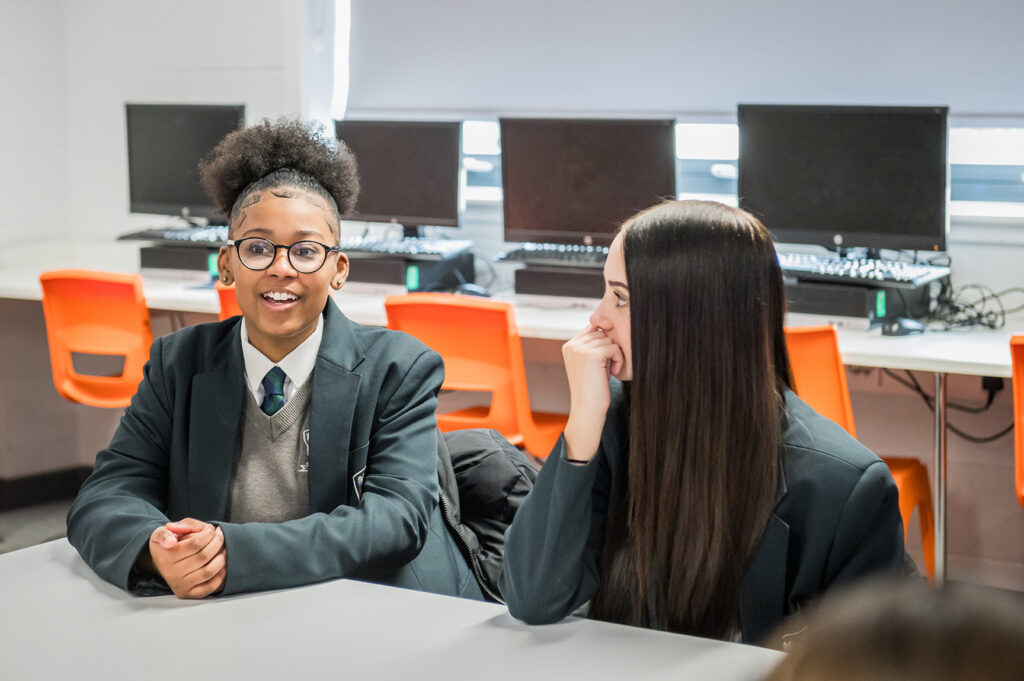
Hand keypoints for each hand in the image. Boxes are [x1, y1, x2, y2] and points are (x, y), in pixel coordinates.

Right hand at [147, 518, 226, 598]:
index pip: (195, 543)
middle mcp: (171, 573)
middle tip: (220, 535)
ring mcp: (179, 585)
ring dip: (221, 558)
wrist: (159, 561)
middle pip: (203, 556)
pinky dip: (220, 576)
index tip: (211, 529)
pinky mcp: (186, 593)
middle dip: (217, 542)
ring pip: (208, 571)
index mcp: (166, 555)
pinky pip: (208, 587)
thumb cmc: (168, 542)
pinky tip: (222, 565)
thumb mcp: (166, 529)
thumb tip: (171, 540)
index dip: (208, 534)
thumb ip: (176, 527)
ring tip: (223, 548)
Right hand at [561, 325, 624, 462]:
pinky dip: (618, 360)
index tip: (601, 363)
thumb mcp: (588, 363)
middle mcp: (571, 345)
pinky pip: (614, 348)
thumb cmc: (592, 389)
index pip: (592, 330)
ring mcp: (580, 349)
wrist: (588, 409)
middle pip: (602, 333)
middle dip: (607, 350)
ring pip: (609, 340)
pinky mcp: (592, 355)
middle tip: (603, 370)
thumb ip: (592, 345)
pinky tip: (612, 373)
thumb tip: (606, 326)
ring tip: (606, 372)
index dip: (602, 344)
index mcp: (568, 346)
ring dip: (613, 356)